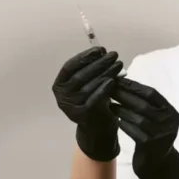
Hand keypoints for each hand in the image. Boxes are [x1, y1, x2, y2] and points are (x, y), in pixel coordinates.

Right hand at [53, 47, 124, 161]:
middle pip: (80, 75)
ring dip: (104, 73)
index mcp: (60, 85)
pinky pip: (93, 99)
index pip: (70, 66)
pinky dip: (103, 88)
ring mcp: (70, 107)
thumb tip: (103, 52)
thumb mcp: (90, 83)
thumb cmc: (94, 101)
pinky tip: (113, 80)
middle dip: (98, 63)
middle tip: (113, 55)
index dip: (84, 56)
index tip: (100, 49)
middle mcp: (61, 96)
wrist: (97, 128)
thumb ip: (92, 69)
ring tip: (118, 64)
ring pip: (87, 86)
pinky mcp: (82, 115)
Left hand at [109, 77, 178, 178]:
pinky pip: (134, 130)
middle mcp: (169, 122)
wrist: (158, 166)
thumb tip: (124, 84)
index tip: (118, 80)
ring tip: (108, 102)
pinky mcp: (151, 145)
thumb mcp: (156, 121)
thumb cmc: (153, 139)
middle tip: (109, 88)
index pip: (152, 94)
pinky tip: (114, 119)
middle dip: (125, 95)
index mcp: (171, 112)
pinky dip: (123, 123)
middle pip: (144, 104)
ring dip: (121, 108)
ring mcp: (161, 134)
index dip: (134, 86)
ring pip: (138, 117)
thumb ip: (147, 106)